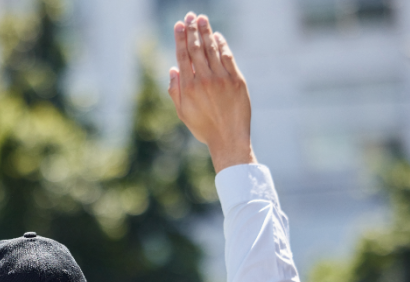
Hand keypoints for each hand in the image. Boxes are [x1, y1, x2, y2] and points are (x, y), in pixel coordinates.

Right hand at [168, 13, 254, 172]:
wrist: (228, 138)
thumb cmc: (204, 128)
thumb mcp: (183, 112)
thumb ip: (175, 91)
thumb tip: (172, 69)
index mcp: (188, 87)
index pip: (183, 56)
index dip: (181, 38)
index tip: (179, 25)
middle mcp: (204, 80)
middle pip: (197, 48)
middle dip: (193, 30)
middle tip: (190, 16)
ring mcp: (221, 78)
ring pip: (212, 50)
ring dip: (207, 32)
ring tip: (202, 19)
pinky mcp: (236, 80)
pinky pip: (228, 57)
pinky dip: (222, 45)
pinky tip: (217, 36)